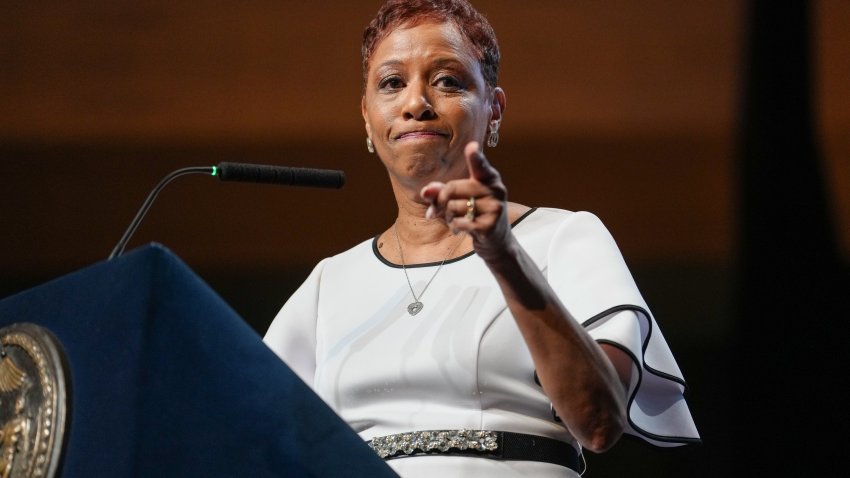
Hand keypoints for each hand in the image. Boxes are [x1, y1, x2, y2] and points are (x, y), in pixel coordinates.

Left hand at [420, 142, 511, 261]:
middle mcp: (495, 190)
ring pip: (453, 207)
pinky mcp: (490, 225)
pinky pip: (459, 222)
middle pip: (452, 188)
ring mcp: (495, 208)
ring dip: (448, 217)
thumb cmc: (474, 214)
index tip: (471, 147)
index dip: (475, 157)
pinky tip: (460, 229)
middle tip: (440, 211)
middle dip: (440, 202)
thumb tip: (425, 192)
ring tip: (457, 221)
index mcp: (489, 178)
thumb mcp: (460, 199)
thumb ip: (441, 191)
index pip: (480, 165)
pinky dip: (455, 227)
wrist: (496, 242)